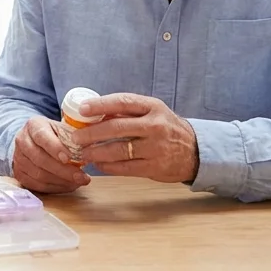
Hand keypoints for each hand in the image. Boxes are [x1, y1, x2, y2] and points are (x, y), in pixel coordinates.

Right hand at [11, 116, 90, 193]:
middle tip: (81, 177)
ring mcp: (18, 158)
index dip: (55, 148)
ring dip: (61, 181)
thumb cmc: (53, 135)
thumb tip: (91, 149)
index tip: (69, 158)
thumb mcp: (62, 128)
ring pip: (38, 174)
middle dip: (63, 170)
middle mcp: (22, 140)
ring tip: (78, 182)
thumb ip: (74, 136)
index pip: (42, 137)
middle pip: (40, 159)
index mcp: (34, 125)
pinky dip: (54, 188)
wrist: (33, 141)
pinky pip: (36, 185)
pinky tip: (67, 186)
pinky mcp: (19, 173)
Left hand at [72, 93, 199, 183]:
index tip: (83, 109)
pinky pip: (125, 168)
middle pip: (117, 127)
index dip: (100, 105)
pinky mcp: (154, 167)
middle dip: (91, 133)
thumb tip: (93, 113)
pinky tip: (98, 164)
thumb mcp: (153, 112)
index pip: (123, 102)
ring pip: (118, 150)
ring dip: (96, 152)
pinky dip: (108, 166)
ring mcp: (155, 148)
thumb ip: (128, 112)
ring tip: (83, 152)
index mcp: (152, 107)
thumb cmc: (166, 128)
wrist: (196, 151)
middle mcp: (155, 126)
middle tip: (75, 136)